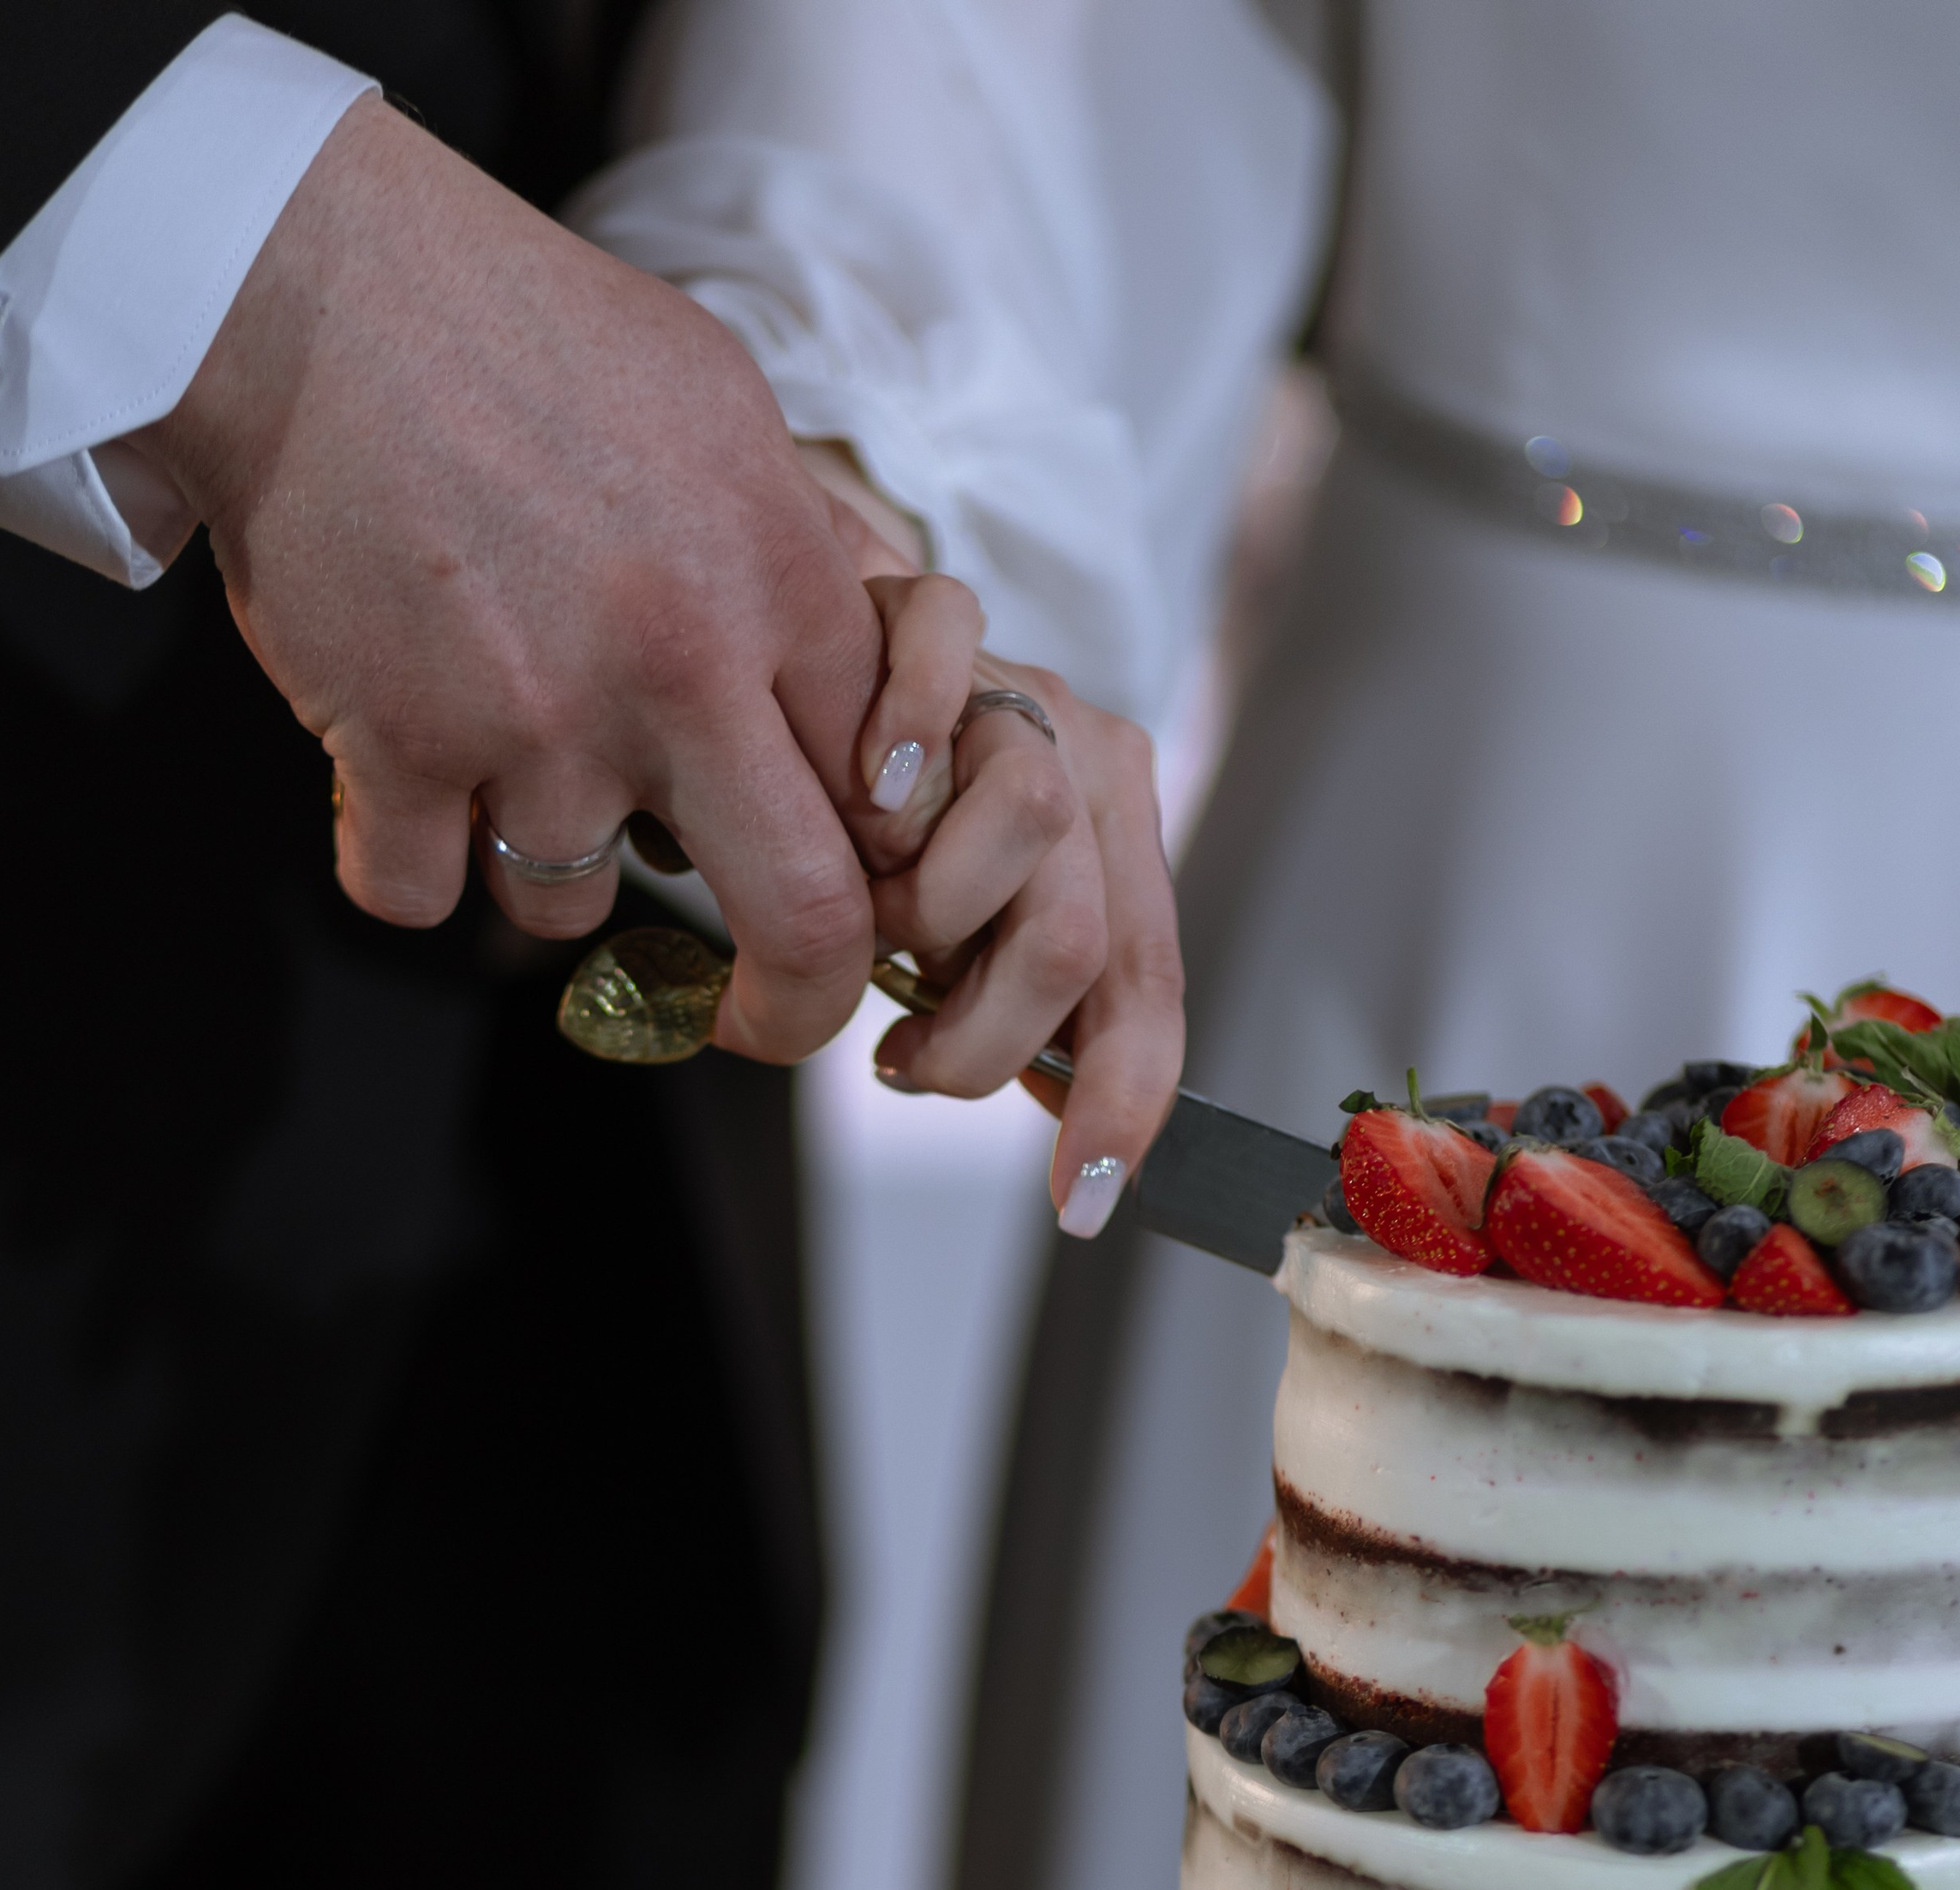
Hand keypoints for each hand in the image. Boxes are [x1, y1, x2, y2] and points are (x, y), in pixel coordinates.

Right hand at [129, 100, 891, 1063]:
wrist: (310, 287)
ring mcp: (541, 722)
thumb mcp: (716, 410)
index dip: (879, 873)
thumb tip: (869, 693)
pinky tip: (389, 762)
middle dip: (796, 1008)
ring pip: (578, 909)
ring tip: (496, 739)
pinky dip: (400, 855)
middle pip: (804, 919)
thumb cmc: (518, 333)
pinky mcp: (403, 751)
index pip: (894, 795)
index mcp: (778, 579)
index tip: (847, 900)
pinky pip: (421, 895)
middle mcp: (681, 667)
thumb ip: (796, 560)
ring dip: (540, 860)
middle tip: (760, 1024)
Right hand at [796, 452, 1184, 1232]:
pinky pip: (938, 670)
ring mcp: (1009, 683)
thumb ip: (1011, 1002)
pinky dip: (894, 756)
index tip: (1081, 1202)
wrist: (814, 651)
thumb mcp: (963, 927)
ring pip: (1025, 818)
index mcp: (1112, 839)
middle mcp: (1081, 754)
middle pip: (1074, 934)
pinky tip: (854, 805)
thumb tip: (1075, 1134)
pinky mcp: (921, 617)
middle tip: (905, 1058)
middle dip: (980, 1039)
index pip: (1145, 991)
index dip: (1120, 1105)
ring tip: (863, 926)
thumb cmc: (883, 817)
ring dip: (921, 912)